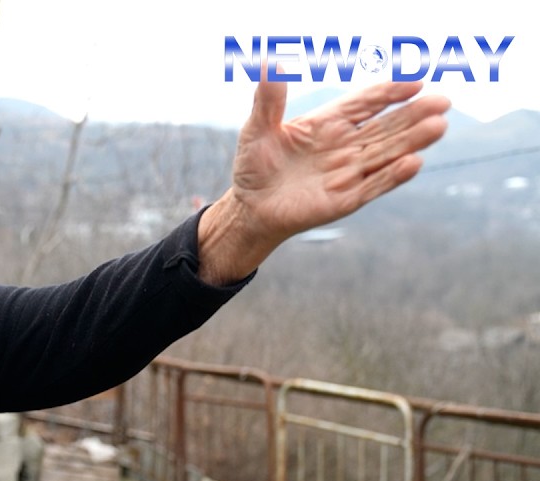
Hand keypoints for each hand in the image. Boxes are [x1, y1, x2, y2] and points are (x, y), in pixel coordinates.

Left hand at [197, 71, 450, 284]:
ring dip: (412, 141)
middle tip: (442, 102)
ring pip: (387, 153)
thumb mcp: (257, 128)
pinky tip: (414, 162)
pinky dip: (392, 175)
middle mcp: (346, 145)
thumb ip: (269, 98)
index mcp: (329, 123)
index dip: (389, 92)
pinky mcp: (345, 199)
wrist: (250, 207)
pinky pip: (373, 185)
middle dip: (413, 114)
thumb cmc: (254, 165)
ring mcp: (348, 172)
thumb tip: (270, 60)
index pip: (365, 103)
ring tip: (438, 126)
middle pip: (386, 126)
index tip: (415, 81)